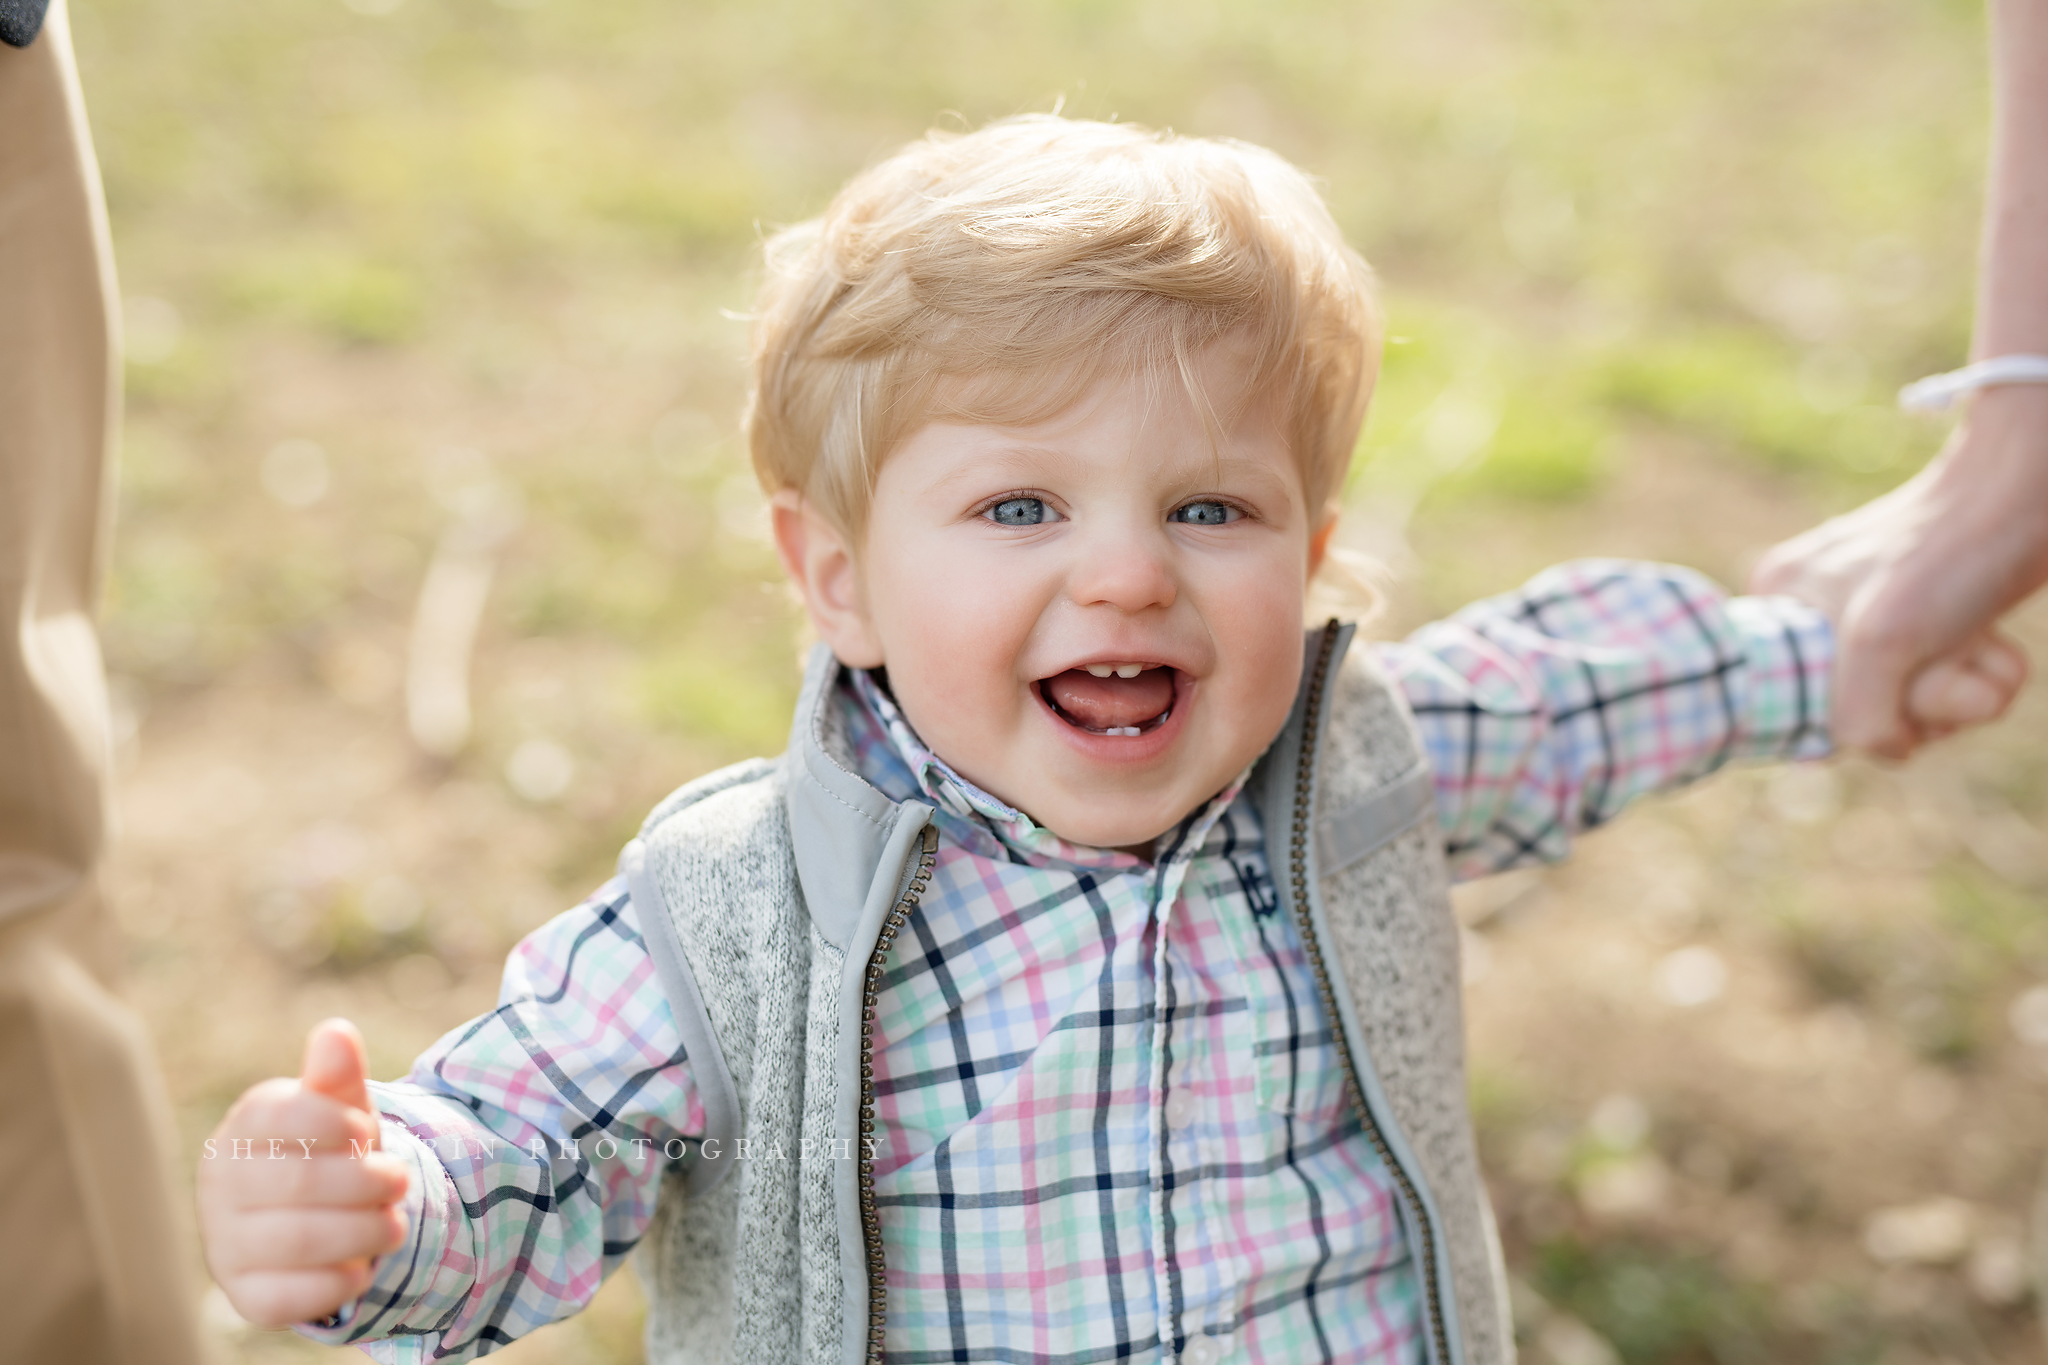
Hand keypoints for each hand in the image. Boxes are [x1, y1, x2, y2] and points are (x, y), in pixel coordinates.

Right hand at [197, 1018, 410, 1327]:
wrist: (324, 1216)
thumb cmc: (331, 1149)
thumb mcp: (342, 1109)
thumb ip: (339, 1076)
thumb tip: (336, 1032)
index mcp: (243, 1127)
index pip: (279, 1116)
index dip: (335, 1123)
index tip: (366, 1129)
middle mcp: (221, 1185)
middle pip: (297, 1182)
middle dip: (364, 1182)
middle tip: (401, 1180)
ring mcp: (226, 1243)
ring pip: (297, 1241)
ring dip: (363, 1232)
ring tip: (395, 1224)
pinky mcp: (246, 1295)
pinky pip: (287, 1298)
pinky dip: (336, 1283)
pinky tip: (361, 1270)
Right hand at [1751, 386, 2047, 755]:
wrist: (2033, 490)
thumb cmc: (1948, 555)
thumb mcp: (1880, 642)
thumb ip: (1858, 718)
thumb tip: (1887, 748)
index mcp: (1782, 606)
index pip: (1796, 708)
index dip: (1850, 715)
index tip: (1886, 677)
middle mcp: (1823, 614)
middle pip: (1865, 714)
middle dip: (1919, 699)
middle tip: (1939, 646)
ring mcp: (1884, 621)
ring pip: (1918, 709)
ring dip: (1962, 691)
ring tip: (1973, 637)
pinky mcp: (1938, 624)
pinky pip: (1955, 687)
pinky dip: (1987, 675)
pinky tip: (1994, 639)